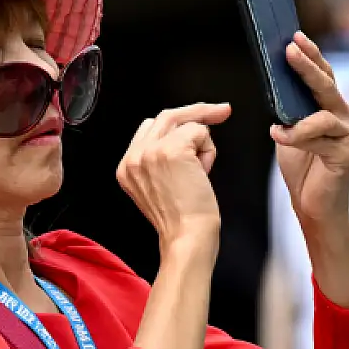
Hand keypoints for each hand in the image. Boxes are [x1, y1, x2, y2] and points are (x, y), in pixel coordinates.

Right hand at [117, 103, 231, 253]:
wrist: (186, 238)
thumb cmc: (181, 220)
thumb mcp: (158, 186)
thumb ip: (159, 160)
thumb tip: (186, 133)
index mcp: (126, 167)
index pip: (149, 128)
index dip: (176, 125)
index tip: (196, 123)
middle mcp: (134, 156)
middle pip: (166, 116)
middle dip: (198, 112)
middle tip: (222, 111)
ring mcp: (151, 151)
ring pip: (185, 123)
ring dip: (202, 144)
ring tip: (200, 172)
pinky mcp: (171, 149)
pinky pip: (200, 131)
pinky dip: (208, 151)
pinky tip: (202, 174)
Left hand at [272, 32, 348, 232]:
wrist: (315, 207)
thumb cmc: (304, 170)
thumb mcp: (290, 132)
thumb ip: (289, 110)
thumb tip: (276, 84)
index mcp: (334, 108)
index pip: (323, 75)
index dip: (310, 55)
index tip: (294, 36)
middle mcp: (346, 116)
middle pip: (327, 84)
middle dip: (307, 65)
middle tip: (289, 48)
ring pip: (324, 112)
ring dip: (298, 116)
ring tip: (276, 124)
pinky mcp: (347, 153)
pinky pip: (320, 137)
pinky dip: (298, 136)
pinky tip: (281, 136)